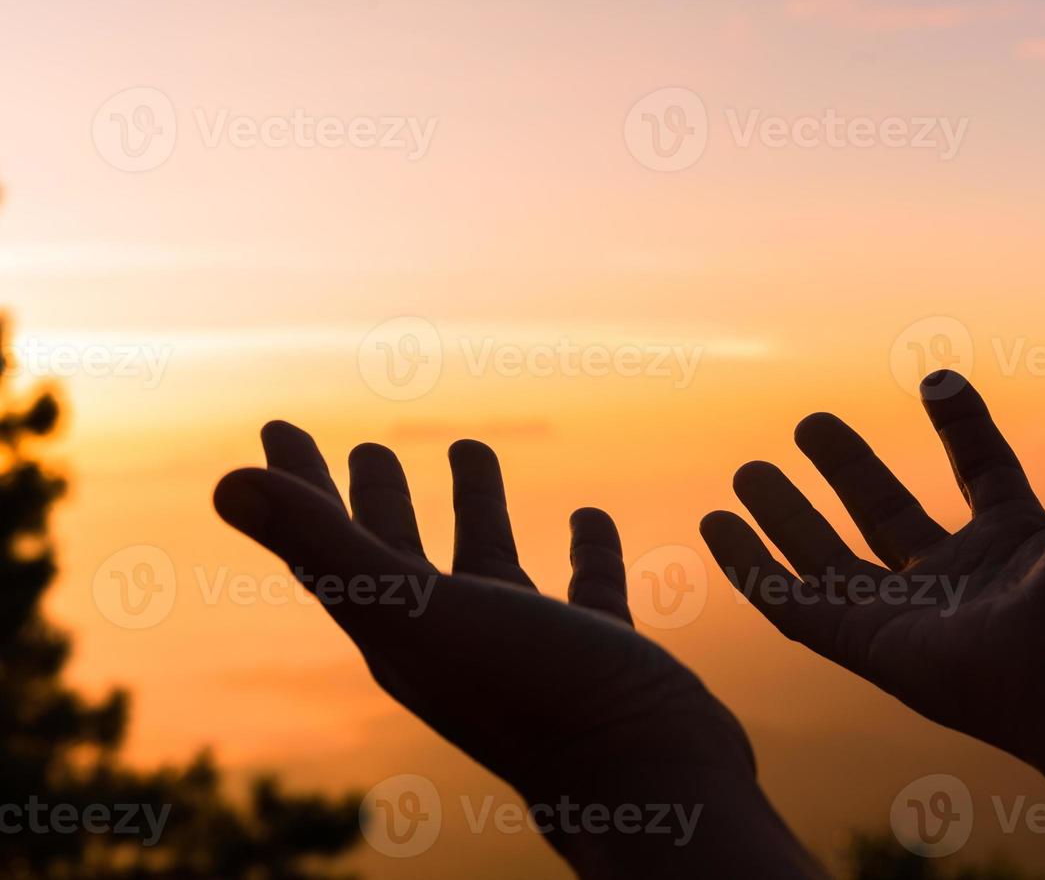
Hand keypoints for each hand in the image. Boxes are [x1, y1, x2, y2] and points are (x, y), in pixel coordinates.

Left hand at [214, 424, 820, 878]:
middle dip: (379, 499)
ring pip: (490, 565)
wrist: (654, 785)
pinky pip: (583, 588)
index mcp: (402, 635)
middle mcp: (456, 643)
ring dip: (477, 508)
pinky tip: (589, 516)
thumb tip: (224, 484)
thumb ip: (330, 551)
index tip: (277, 426)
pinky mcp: (598, 653)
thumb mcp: (424, 615)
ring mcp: (528, 650)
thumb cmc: (536, 699)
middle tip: (368, 445)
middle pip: (400, 559)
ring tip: (471, 446)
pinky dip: (582, 548)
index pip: (328, 547)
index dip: (297, 487)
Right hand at [704, 353, 1044, 876]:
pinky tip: (714, 525)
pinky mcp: (866, 646)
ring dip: (786, 517)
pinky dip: (749, 567)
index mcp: (1025, 545)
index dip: (961, 424)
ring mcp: (911, 618)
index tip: (937, 376)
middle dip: (850, 471)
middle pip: (890, 518)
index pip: (982, 474)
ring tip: (745, 469)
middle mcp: (962, 583)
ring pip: (829, 562)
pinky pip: (790, 605)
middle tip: (812, 422)